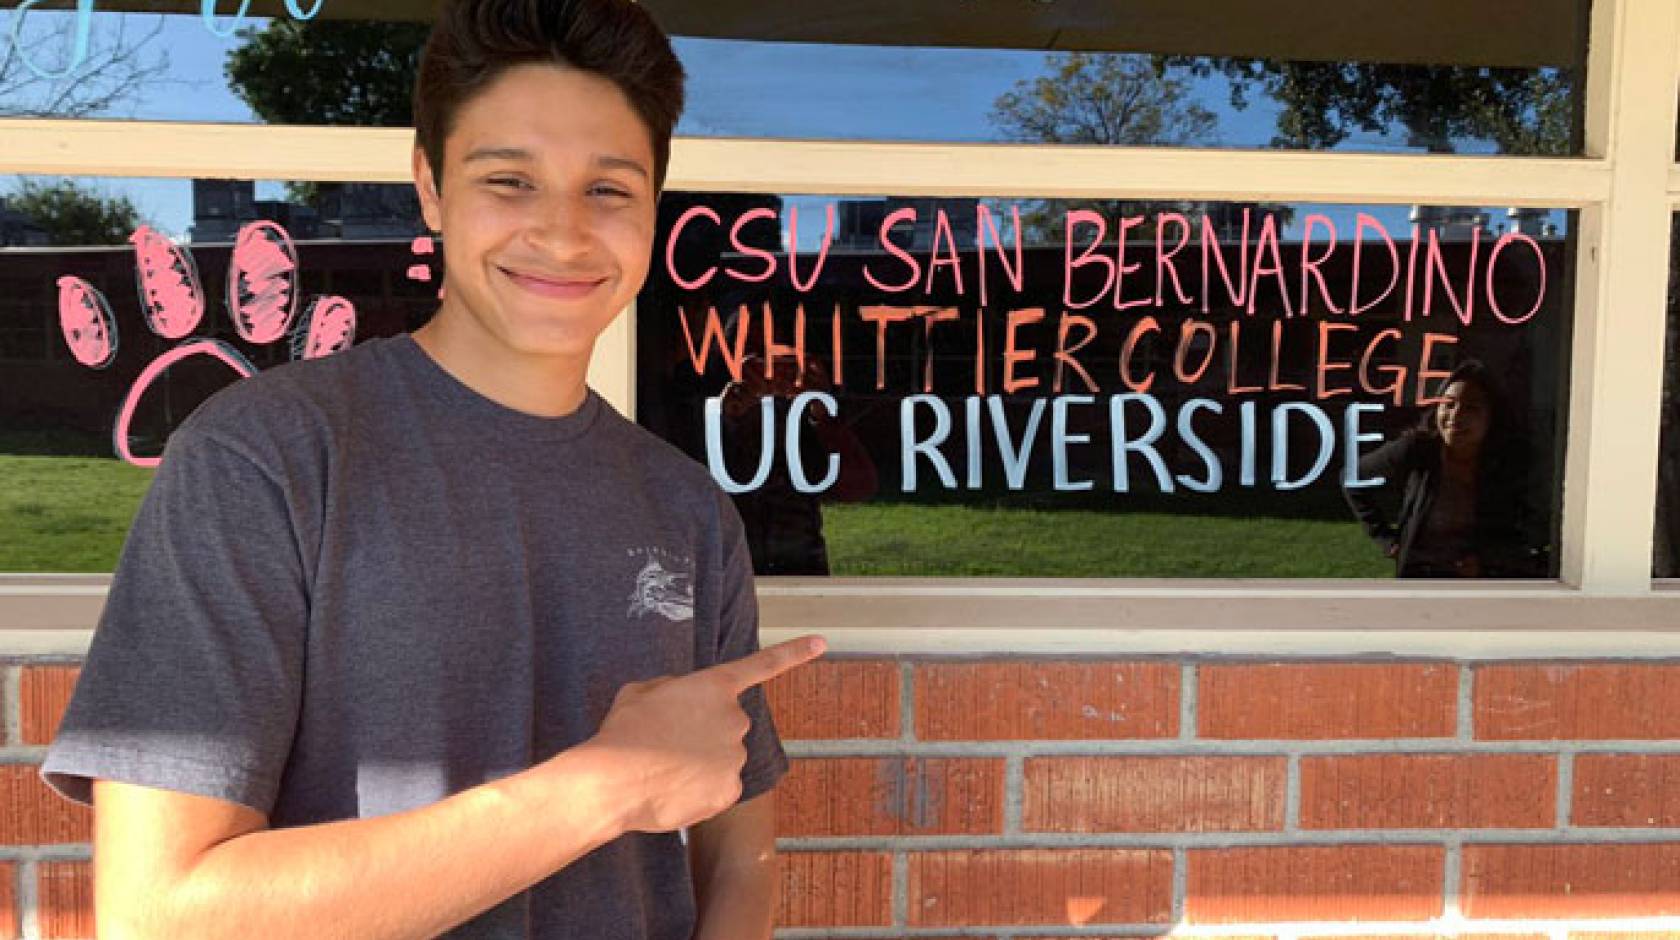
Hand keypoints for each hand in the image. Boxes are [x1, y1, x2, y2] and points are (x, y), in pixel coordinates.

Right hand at [571, 636, 825, 833]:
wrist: (616, 781)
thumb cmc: (623, 732)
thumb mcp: (642, 692)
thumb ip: (673, 690)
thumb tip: (683, 704)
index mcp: (713, 686)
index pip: (761, 665)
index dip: (793, 653)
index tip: (821, 642)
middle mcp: (734, 718)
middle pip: (726, 725)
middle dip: (703, 733)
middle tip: (664, 743)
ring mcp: (735, 755)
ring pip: (720, 758)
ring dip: (698, 763)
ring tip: (662, 768)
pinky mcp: (730, 789)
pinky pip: (717, 787)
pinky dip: (698, 790)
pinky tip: (672, 789)